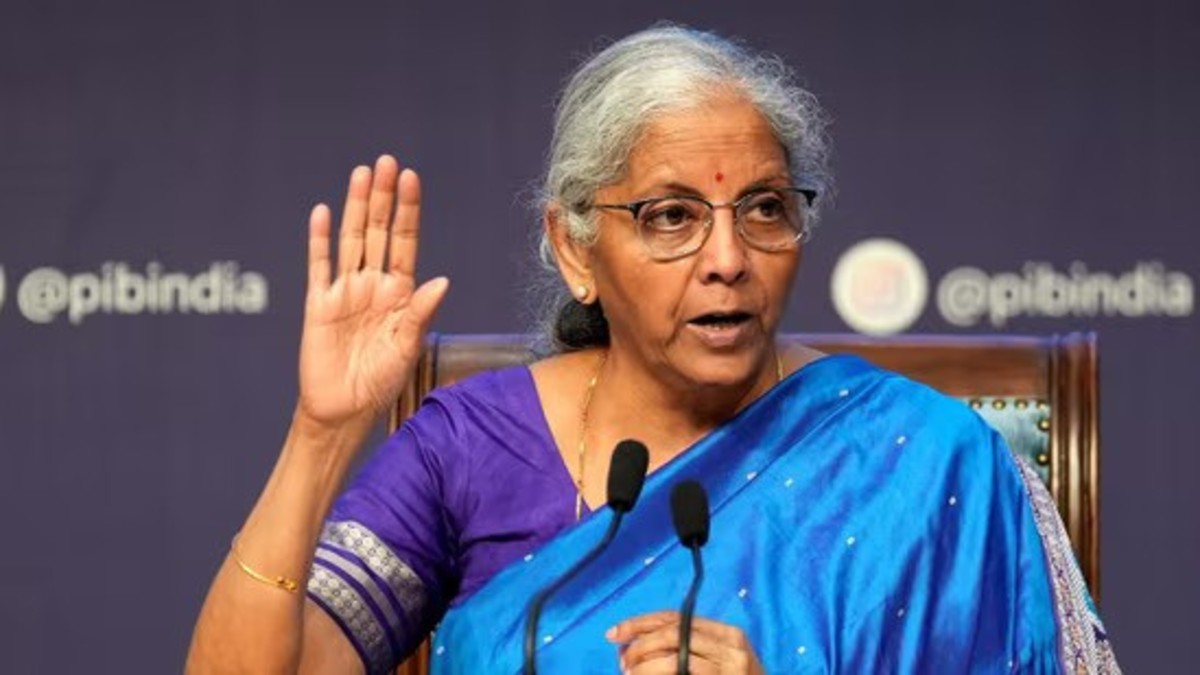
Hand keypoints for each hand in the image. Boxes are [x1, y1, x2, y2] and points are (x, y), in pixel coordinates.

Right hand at [297, 155, 448, 429]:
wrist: (344, 410)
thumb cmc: (382, 382)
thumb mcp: (407, 348)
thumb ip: (420, 313)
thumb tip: (442, 280)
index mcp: (400, 294)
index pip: (405, 242)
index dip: (408, 211)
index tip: (411, 179)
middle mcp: (373, 285)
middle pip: (378, 232)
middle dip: (383, 198)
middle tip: (388, 162)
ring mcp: (345, 292)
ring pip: (350, 240)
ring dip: (354, 207)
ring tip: (362, 174)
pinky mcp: (318, 304)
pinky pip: (318, 266)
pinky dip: (319, 239)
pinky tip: (322, 212)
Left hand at [608, 611, 764, 673]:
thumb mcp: (718, 663)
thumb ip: (686, 650)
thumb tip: (633, 647)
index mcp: (727, 633)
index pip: (675, 618)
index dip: (641, 623)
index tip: (614, 633)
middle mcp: (731, 644)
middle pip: (673, 632)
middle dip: (639, 643)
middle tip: (621, 660)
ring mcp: (730, 666)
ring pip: (675, 655)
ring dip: (644, 664)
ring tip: (630, 672)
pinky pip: (683, 671)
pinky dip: (658, 672)